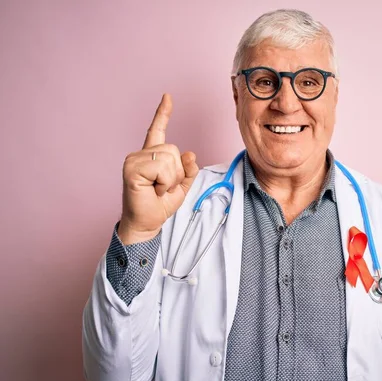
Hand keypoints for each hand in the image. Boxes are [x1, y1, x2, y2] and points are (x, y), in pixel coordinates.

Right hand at [118, 94, 198, 243]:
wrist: (147, 223)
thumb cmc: (159, 206)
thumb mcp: (181, 187)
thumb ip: (188, 170)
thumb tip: (190, 154)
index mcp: (152, 156)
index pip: (158, 130)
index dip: (163, 113)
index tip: (168, 97)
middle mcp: (140, 154)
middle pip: (173, 150)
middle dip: (177, 173)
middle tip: (164, 188)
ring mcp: (134, 160)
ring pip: (169, 158)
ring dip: (171, 179)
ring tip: (158, 189)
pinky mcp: (132, 169)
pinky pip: (162, 168)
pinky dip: (165, 182)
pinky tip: (153, 190)